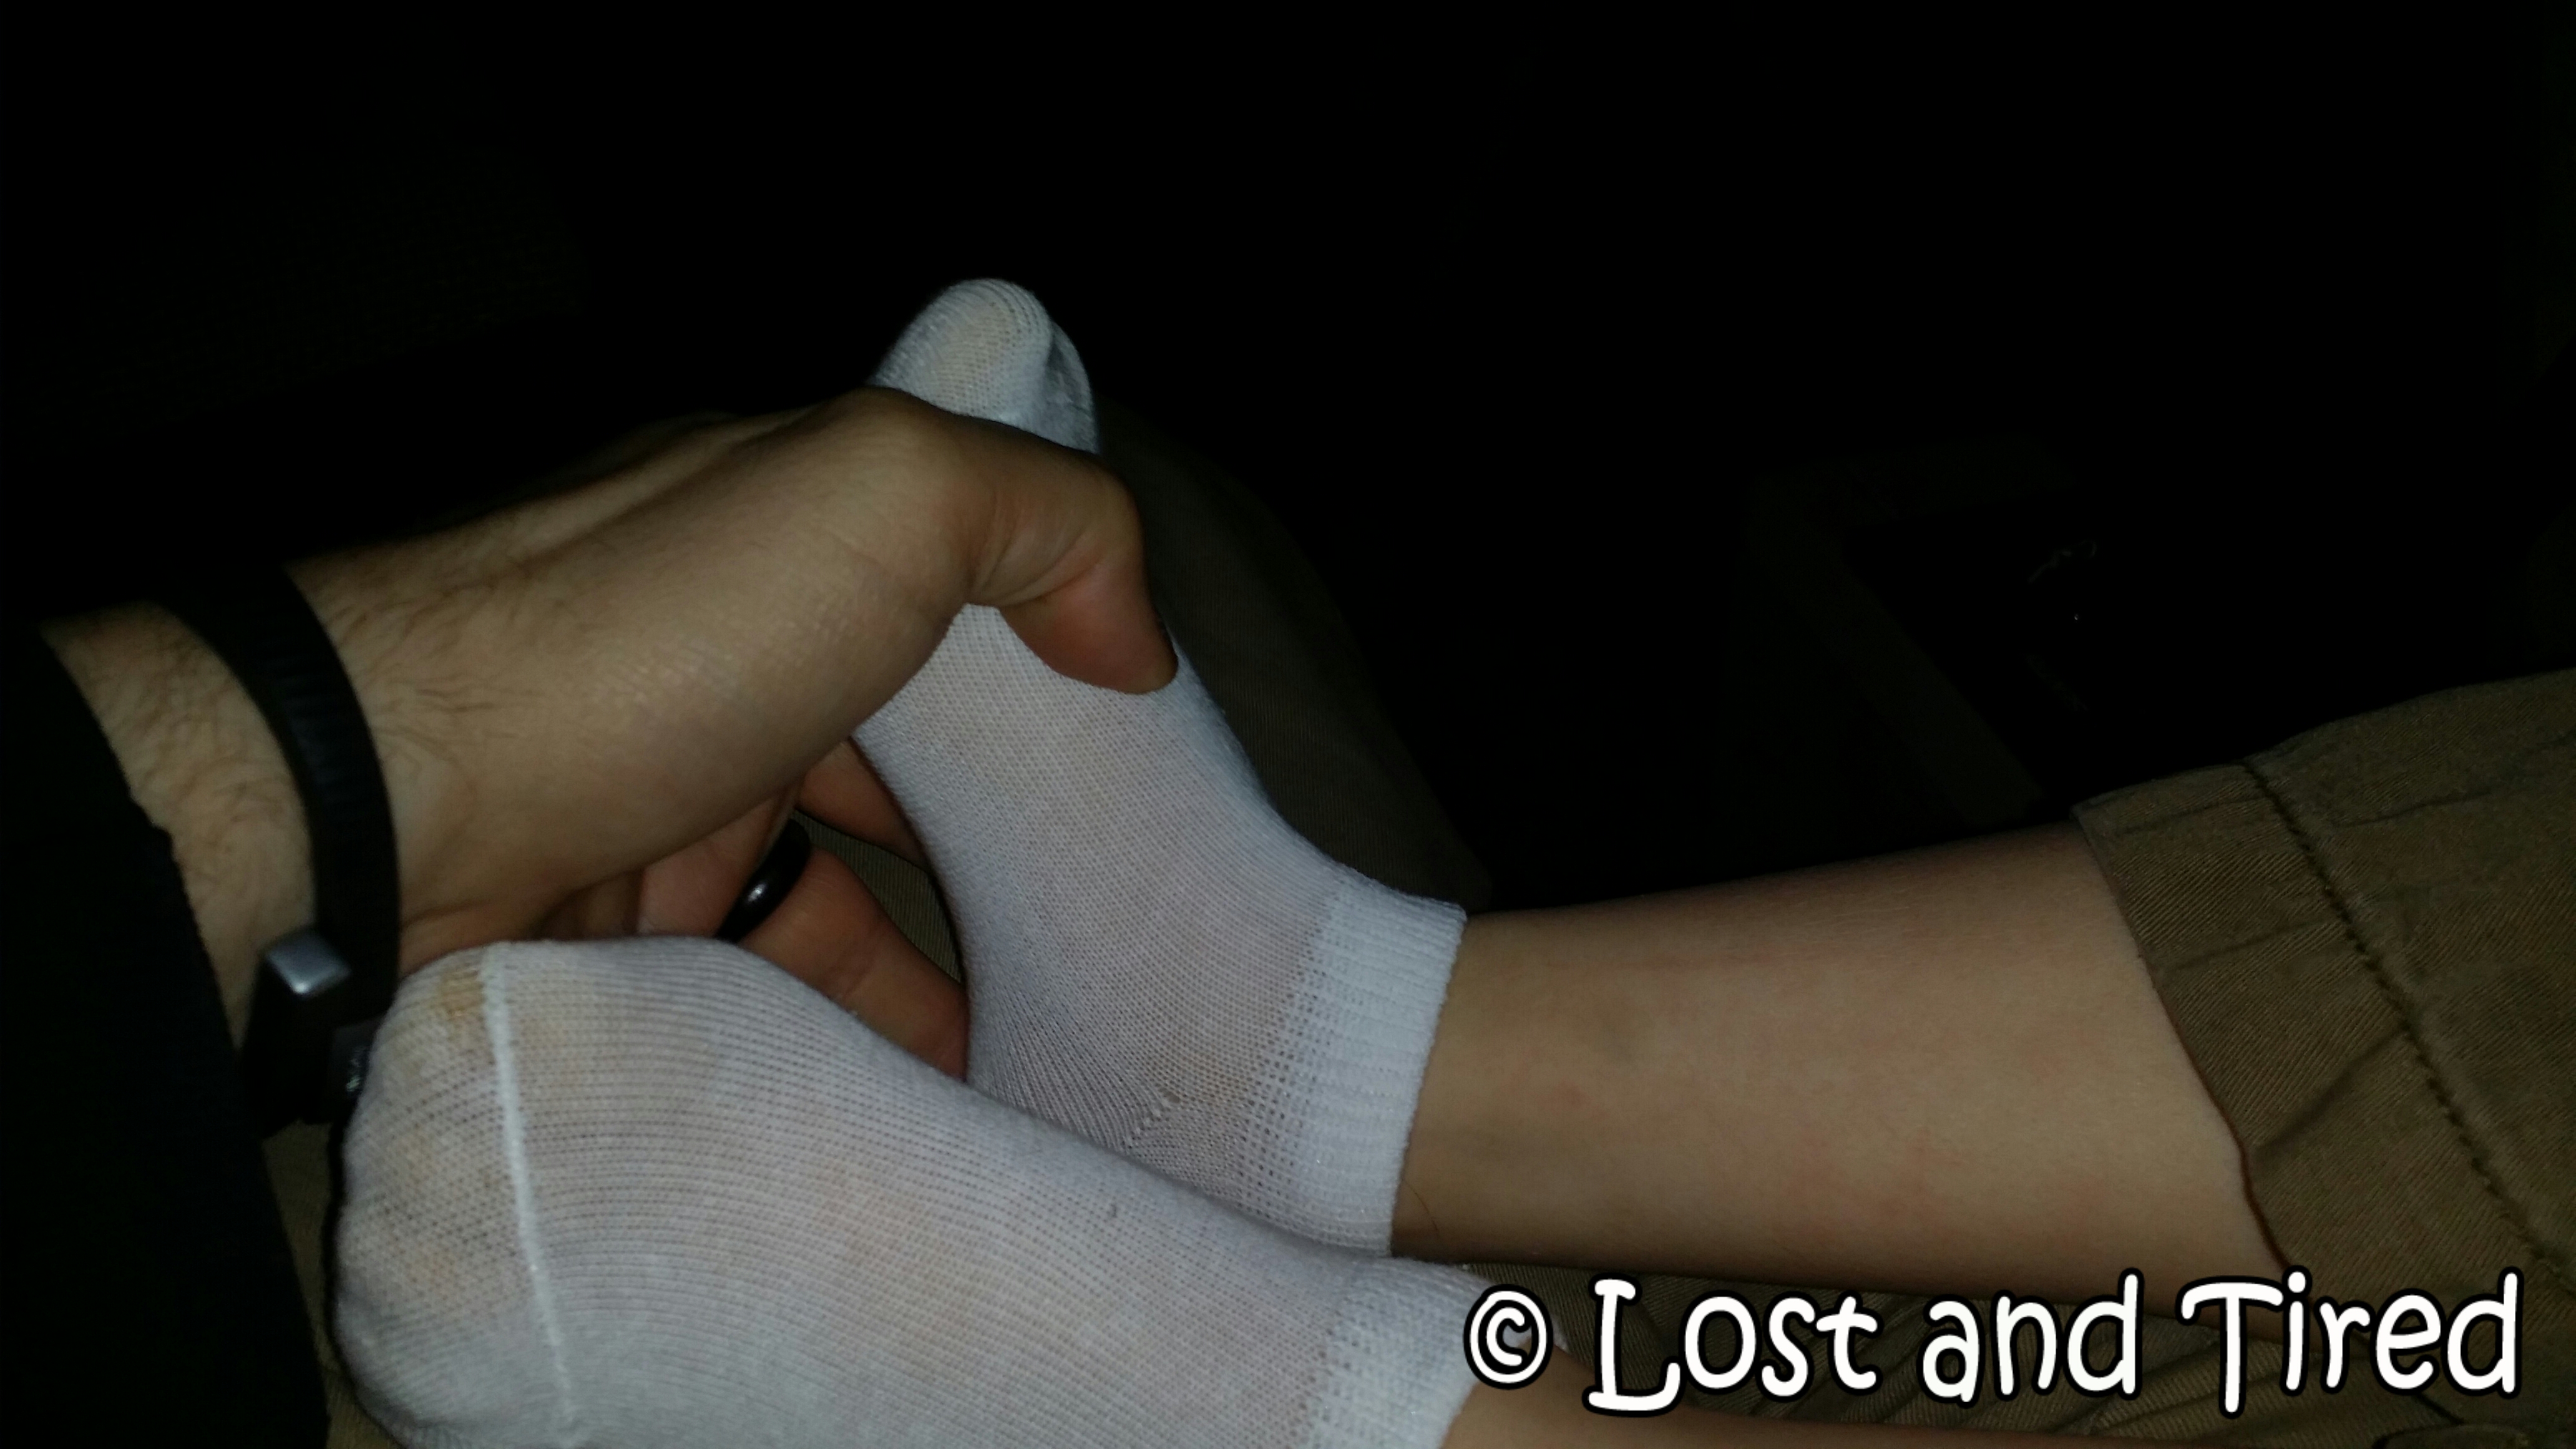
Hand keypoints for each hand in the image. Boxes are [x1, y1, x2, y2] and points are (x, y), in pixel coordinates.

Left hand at [45, 387, 1172, 1051]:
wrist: (384, 811)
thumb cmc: (657, 632)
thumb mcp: (884, 491)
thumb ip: (1045, 520)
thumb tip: (1138, 646)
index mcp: (776, 527)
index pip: (946, 568)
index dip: (1048, 643)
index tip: (1154, 745)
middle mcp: (720, 647)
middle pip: (905, 741)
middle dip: (1013, 824)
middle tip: (1135, 918)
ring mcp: (668, 790)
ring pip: (845, 879)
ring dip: (950, 950)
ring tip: (1069, 1035)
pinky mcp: (625, 924)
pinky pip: (773, 979)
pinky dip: (857, 1026)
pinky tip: (945, 1086)